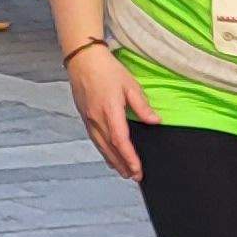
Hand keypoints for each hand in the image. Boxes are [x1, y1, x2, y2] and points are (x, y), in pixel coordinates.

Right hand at [64, 42, 155, 180]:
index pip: (120, 141)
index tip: (137, 170)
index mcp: (109, 111)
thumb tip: (154, 121)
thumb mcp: (130, 85)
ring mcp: (88, 119)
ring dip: (112, 161)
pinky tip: (108, 155)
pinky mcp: (85, 116)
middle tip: (133, 177)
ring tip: (122, 172)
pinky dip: (103, 151)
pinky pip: (95, 139)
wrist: (82, 59)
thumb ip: (142, 105)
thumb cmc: (107, 69)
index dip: (129, 157)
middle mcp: (96, 119)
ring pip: (100, 146)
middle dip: (122, 164)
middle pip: (109, 148)